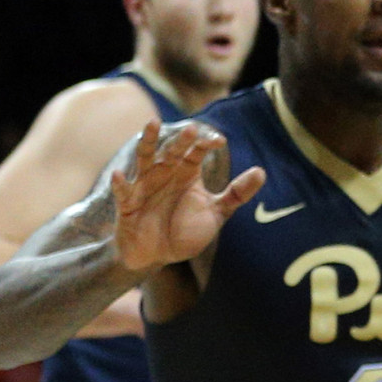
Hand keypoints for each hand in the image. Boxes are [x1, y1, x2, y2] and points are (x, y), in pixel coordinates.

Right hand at [111, 121, 263, 273]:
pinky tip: (119, 174)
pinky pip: (123, 191)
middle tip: (192, 129)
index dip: (206, 144)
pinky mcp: (128, 204)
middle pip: (173, 151)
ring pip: (144, 158)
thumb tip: (261, 171)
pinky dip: (120, 183)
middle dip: (182, 140)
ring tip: (153, 125)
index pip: (196, 152)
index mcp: (187, 174)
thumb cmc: (185, 231)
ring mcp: (145, 186)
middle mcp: (165, 174)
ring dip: (148, 142)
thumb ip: (237, 194)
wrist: (158, 256)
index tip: (220, 141)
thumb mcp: (216, 212)